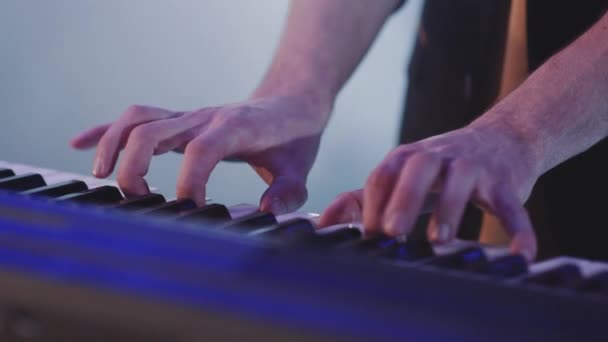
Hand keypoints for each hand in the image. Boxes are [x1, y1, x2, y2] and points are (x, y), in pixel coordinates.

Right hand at [70, 95, 328, 212]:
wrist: (290, 102)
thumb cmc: (294, 138)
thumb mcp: (300, 168)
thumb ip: (288, 191)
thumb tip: (265, 212)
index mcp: (236, 127)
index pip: (201, 151)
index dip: (190, 183)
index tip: (192, 211)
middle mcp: (205, 117)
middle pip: (152, 131)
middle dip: (135, 168)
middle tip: (142, 202)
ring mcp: (189, 116)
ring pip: (137, 119)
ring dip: (112, 145)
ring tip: (101, 178)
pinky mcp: (180, 120)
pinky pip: (135, 118)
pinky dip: (105, 130)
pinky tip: (78, 144)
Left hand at [319, 124, 539, 260]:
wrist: (503, 139)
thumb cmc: (441, 167)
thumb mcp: (401, 176)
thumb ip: (365, 198)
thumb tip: (324, 221)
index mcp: (409, 157)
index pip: (383, 174)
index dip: (373, 203)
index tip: (366, 235)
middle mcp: (439, 155)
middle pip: (418, 168)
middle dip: (404, 198)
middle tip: (391, 232)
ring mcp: (475, 166)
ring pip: (462, 181)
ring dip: (451, 208)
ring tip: (440, 240)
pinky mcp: (507, 182)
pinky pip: (512, 205)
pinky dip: (519, 228)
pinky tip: (522, 254)